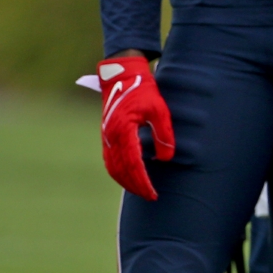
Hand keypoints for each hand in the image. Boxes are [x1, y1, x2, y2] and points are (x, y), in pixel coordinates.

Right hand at [97, 56, 174, 200]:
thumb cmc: (143, 91)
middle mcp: (112, 137)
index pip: (134, 164)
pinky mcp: (106, 136)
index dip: (143, 181)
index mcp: (124, 131)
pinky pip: (110, 161)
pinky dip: (118, 172)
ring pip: (113, 168)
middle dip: (135, 186)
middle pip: (122, 170)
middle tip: (150, 196)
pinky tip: (128, 177)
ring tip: (140, 191)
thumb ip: (163, 133)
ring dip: (125, 182)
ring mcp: (106, 137)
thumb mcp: (159, 109)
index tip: (153, 193)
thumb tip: (165, 158)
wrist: (123, 76)